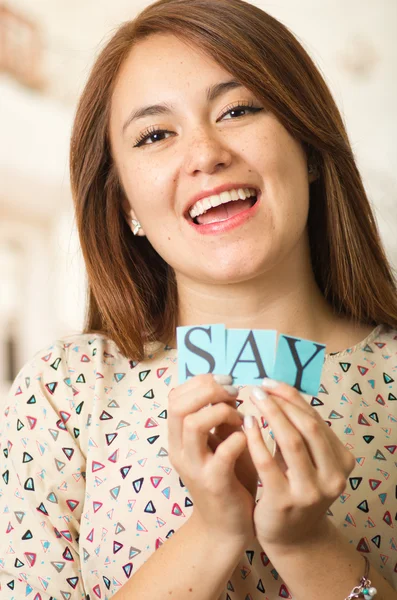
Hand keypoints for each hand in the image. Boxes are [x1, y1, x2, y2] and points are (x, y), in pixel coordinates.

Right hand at [167, 374, 255, 544]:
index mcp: (177, 437)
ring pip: (193, 424)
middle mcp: (179, 450)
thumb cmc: (227, 478)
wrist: (226, 528)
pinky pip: (222, 453)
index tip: (226, 382)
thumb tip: (230, 386)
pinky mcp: (214, 483)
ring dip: (221, 412)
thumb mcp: (218, 442)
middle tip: (234, 393)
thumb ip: (219, 417)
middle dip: (208, 391)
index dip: (200, 382)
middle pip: (179, 405)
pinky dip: (238, 439)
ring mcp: (194, 467)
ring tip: (240, 418)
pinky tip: (248, 439)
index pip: (175, 396)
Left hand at [243, 379, 355, 548]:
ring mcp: (311, 491)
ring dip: (270, 415)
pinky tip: (245, 425)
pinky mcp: (285, 501)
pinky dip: (256, 439)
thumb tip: (276, 389)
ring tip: (251, 400)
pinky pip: (268, 463)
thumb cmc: (296, 488)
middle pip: (308, 427)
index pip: (316, 419)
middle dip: (281, 403)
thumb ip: (300, 431)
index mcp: (342, 461)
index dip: (292, 397)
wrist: (292, 538)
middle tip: (258, 389)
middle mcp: (333, 477)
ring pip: (291, 442)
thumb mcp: (307, 461)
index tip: (269, 383)